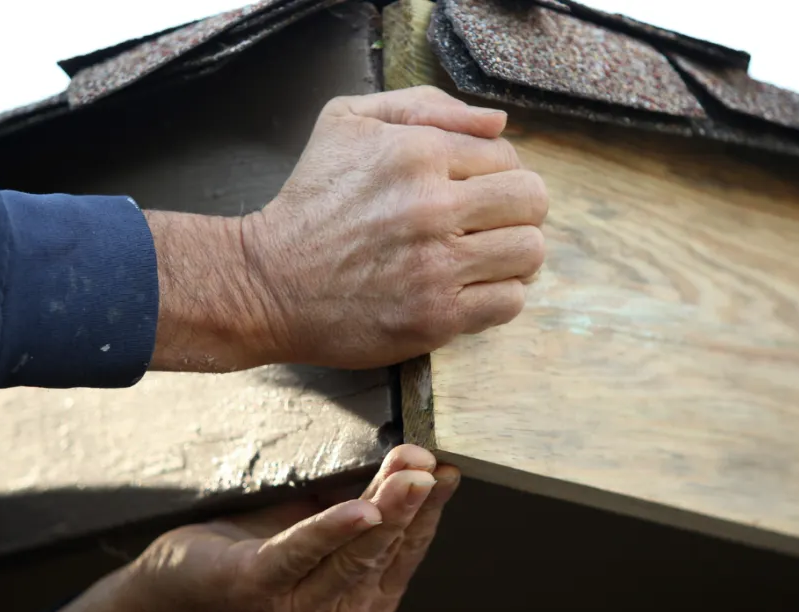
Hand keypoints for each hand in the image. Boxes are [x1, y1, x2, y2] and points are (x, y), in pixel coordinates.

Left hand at [24, 445, 459, 611]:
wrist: (172, 592)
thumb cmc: (248, 557)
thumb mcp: (316, 529)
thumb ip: (357, 504)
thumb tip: (406, 462)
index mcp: (361, 599)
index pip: (408, 550)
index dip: (430, 510)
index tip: (444, 469)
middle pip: (387, 549)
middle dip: (413, 502)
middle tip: (430, 464)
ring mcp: (299, 607)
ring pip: (355, 551)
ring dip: (387, 507)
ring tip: (408, 474)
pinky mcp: (260, 585)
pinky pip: (303, 553)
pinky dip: (333, 529)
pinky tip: (361, 510)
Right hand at [147, 86, 547, 371]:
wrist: (267, 282)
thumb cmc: (310, 201)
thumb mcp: (347, 122)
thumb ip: (424, 107)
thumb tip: (498, 123)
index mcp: (418, 152)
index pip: (506, 154)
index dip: (494, 171)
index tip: (471, 190)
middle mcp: (433, 205)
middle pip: (531, 200)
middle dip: (516, 209)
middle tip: (488, 223)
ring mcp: (437, 265)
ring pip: (529, 251)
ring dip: (513, 255)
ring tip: (483, 257)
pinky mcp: (437, 316)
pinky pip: (509, 302)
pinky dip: (498, 296)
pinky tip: (469, 289)